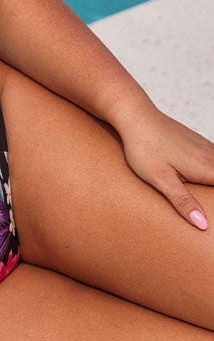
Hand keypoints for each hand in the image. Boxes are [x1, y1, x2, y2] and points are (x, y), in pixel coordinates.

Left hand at [119, 107, 213, 228]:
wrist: (136, 116)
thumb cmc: (144, 147)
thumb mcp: (160, 179)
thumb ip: (183, 201)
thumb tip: (203, 224)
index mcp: (206, 168)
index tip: (212, 212)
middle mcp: (210, 156)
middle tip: (208, 206)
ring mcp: (204, 146)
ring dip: (212, 181)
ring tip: (205, 195)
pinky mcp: (196, 141)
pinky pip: (213, 158)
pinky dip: (212, 169)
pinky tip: (204, 175)